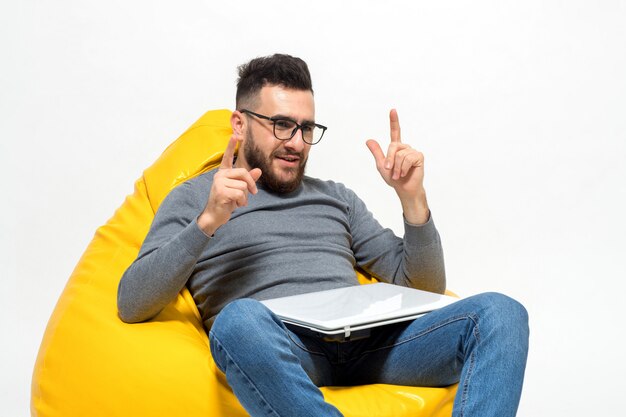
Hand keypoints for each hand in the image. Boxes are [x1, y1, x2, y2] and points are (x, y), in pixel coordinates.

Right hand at [197, 136, 261, 234]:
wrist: (215, 216)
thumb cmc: (227, 202)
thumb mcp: (239, 190)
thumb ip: (248, 180)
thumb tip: (258, 170)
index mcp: (223, 173)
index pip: (227, 157)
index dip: (231, 146)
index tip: (235, 135)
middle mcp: (220, 175)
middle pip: (243, 173)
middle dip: (251, 184)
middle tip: (254, 193)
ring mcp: (219, 183)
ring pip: (243, 185)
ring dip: (244, 197)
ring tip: (237, 201)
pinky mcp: (221, 191)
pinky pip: (240, 194)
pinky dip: (241, 202)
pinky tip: (234, 205)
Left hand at [366, 109, 429, 223]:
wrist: (404, 189)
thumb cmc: (394, 179)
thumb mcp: (381, 165)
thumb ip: (376, 152)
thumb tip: (368, 140)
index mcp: (396, 148)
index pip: (395, 132)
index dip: (394, 121)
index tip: (393, 110)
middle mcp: (405, 147)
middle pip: (393, 146)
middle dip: (389, 159)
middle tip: (390, 171)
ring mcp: (413, 151)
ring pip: (400, 154)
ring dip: (397, 167)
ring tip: (399, 174)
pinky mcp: (419, 156)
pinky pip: (408, 158)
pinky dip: (403, 168)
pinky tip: (405, 173)